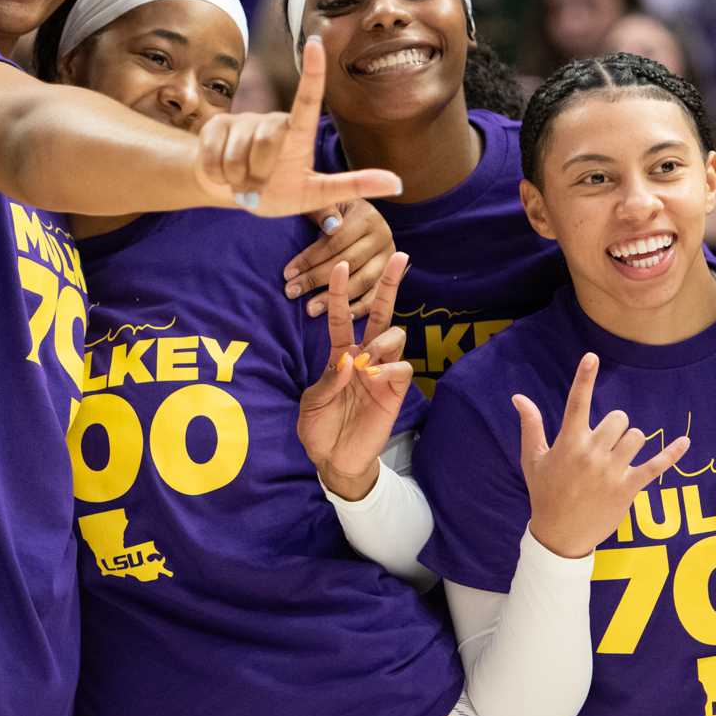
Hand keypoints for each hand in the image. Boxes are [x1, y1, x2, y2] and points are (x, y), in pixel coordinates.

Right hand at [195, 37, 403, 214]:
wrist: (233, 194)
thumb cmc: (279, 191)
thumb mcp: (316, 196)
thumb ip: (353, 187)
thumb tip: (399, 182)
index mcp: (298, 133)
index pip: (308, 99)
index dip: (313, 71)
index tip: (316, 42)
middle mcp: (272, 121)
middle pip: (266, 141)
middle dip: (258, 173)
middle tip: (257, 187)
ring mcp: (242, 121)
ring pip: (236, 154)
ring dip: (237, 179)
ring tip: (241, 181)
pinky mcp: (216, 127)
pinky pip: (212, 157)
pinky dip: (216, 176)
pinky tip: (221, 175)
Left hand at [286, 200, 395, 316]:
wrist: (357, 217)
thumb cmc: (333, 211)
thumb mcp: (326, 201)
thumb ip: (323, 210)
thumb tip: (330, 226)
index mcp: (368, 217)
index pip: (336, 242)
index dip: (311, 258)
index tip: (287, 274)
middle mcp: (384, 237)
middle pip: (348, 263)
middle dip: (317, 279)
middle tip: (292, 292)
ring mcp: (389, 259)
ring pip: (362, 281)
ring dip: (335, 298)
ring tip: (310, 308)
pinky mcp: (392, 277)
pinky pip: (375, 296)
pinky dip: (359, 308)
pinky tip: (339, 316)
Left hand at [296, 256, 414, 498]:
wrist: (335, 460)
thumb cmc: (319, 429)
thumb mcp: (312, 402)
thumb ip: (330, 379)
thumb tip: (350, 358)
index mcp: (340, 355)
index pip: (339, 317)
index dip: (338, 292)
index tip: (338, 264)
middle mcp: (364, 357)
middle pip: (380, 313)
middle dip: (389, 285)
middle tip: (399, 255)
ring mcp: (382, 372)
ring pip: (395, 335)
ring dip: (382, 339)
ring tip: (368, 361)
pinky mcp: (396, 390)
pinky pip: (402, 366)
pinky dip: (390, 366)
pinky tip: (377, 376)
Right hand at [518, 354, 689, 558]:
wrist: (559, 536)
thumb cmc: (545, 494)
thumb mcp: (533, 459)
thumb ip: (531, 425)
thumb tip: (518, 397)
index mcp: (568, 443)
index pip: (577, 403)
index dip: (584, 378)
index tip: (592, 357)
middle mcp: (591, 454)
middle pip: (618, 419)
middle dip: (615, 426)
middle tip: (604, 443)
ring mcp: (612, 472)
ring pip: (636, 437)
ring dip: (630, 441)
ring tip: (618, 457)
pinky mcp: (628, 488)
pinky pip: (656, 466)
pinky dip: (672, 454)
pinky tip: (685, 442)